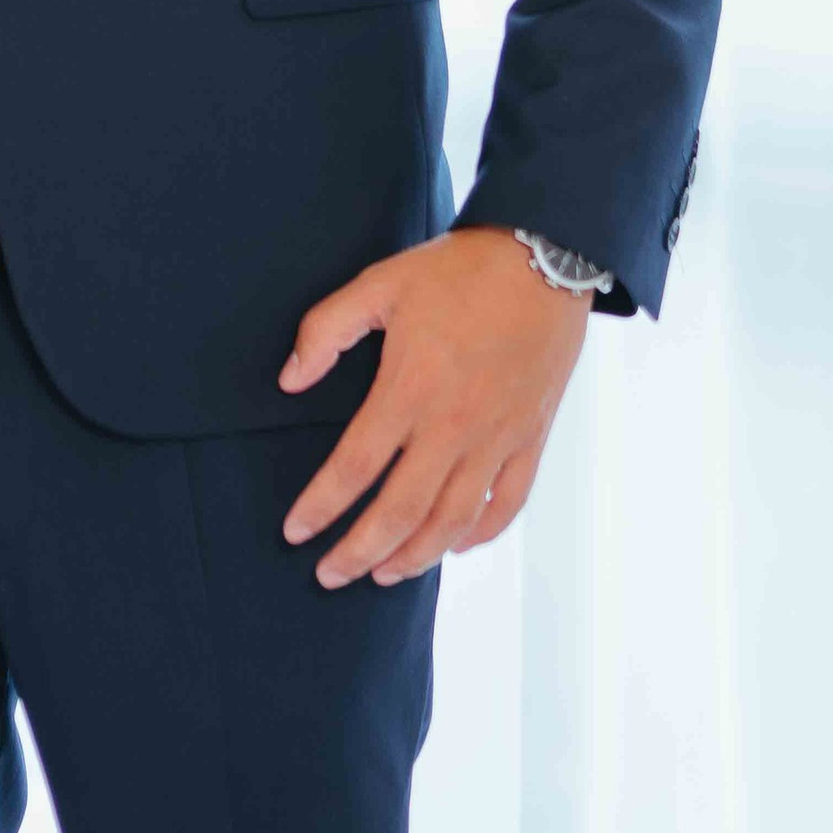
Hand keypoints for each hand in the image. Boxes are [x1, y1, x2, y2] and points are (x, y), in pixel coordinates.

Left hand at [278, 226, 589, 586]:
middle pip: (400, 512)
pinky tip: (454, 546)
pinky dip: (480, 534)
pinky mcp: (531, 437)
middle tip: (329, 576)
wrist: (544, 257)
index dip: (320, 507)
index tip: (294, 532)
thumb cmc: (458, 270)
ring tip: (383, 574)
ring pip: (453, 521)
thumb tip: (289, 380)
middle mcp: (453, 426)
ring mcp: (497, 437)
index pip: (353, 468)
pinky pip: (507, 503)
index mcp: (409, 389)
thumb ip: (326, 330)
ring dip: (415, 557)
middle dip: (359, 552)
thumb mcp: (380, 283)